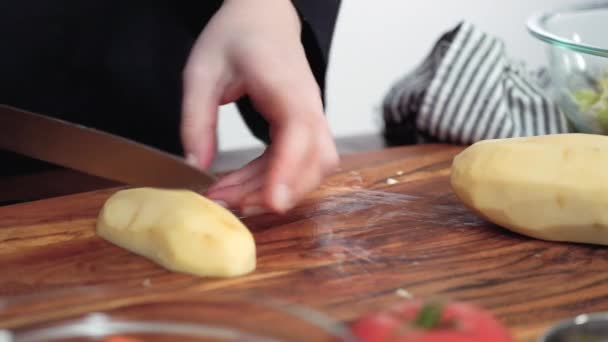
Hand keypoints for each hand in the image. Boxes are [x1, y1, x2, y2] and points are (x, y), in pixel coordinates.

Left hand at [181, 0, 338, 214]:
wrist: (263, 16)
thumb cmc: (236, 36)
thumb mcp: (201, 72)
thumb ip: (196, 120)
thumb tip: (196, 166)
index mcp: (286, 86)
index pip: (299, 133)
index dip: (288, 171)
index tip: (271, 202)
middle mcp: (309, 105)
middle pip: (314, 161)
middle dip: (276, 191)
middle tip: (229, 204)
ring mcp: (312, 117)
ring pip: (312, 168)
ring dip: (276, 190)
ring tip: (232, 198)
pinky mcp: (305, 126)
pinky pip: (300, 162)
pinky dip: (273, 180)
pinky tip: (243, 186)